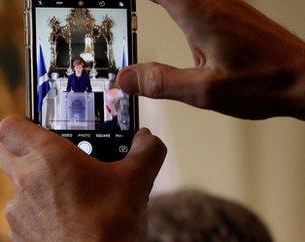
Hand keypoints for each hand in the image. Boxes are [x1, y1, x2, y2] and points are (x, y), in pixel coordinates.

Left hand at [0, 117, 166, 241]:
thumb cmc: (112, 227)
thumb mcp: (139, 181)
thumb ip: (147, 150)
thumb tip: (148, 139)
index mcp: (47, 157)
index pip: (9, 126)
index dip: (21, 124)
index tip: (39, 128)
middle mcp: (24, 180)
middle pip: (6, 153)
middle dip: (24, 150)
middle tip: (55, 157)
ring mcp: (16, 210)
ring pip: (14, 185)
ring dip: (32, 184)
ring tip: (66, 193)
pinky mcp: (17, 234)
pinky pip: (20, 213)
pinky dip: (36, 212)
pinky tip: (63, 221)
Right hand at [117, 0, 304, 119]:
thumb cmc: (266, 82)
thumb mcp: (203, 91)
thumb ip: (160, 83)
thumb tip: (126, 78)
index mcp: (200, 16)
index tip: (116, 2)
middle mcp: (214, 4)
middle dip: (148, 1)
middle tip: (123, 6)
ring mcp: (228, 6)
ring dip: (164, 2)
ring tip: (144, 8)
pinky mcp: (236, 14)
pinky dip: (179, 4)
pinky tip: (175, 12)